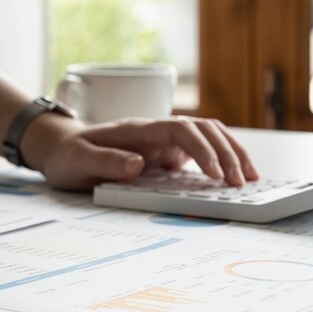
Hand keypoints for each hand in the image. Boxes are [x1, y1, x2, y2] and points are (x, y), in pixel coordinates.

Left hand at [26, 116, 259, 191]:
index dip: (201, 149)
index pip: (181, 130)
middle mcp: (155, 131)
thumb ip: (106, 161)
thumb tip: (138, 164)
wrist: (61, 149)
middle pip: (202, 129)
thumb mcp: (79, 161)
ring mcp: (162, 141)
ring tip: (251, 177)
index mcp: (137, 130)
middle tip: (242, 182)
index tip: (215, 173)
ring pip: (207, 136)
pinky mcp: (165, 153)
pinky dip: (221, 159)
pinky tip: (234, 175)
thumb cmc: (68, 156)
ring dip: (231, 152)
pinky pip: (200, 152)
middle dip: (226, 152)